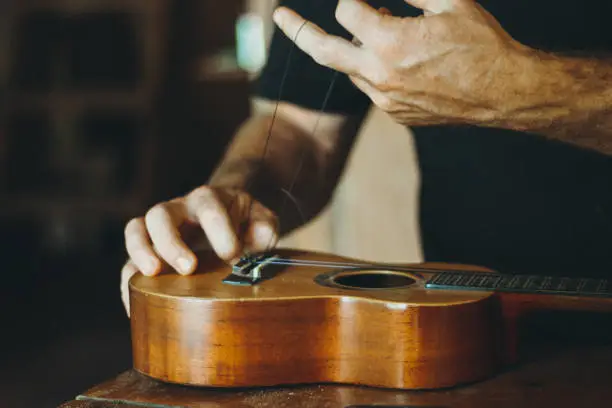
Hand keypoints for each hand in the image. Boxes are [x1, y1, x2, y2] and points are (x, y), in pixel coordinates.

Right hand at [120, 185, 277, 313]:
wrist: (227, 219)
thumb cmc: (244, 223)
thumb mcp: (261, 219)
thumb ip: (264, 226)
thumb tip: (254, 241)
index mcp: (208, 199)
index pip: (208, 205)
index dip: (218, 229)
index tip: (232, 254)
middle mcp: (178, 210)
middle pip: (161, 214)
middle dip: (172, 241)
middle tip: (188, 268)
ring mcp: (159, 230)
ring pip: (136, 230)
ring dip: (141, 252)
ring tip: (153, 275)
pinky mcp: (149, 253)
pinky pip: (128, 263)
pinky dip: (128, 283)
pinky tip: (137, 306)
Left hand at [272, 0, 533, 126]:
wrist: (503, 92)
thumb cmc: (481, 43)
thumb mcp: (449, 1)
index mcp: (389, 42)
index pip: (346, 11)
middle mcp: (379, 74)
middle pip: (322, 50)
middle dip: (297, 30)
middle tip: (280, 16)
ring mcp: (384, 99)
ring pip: (351, 68)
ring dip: (355, 48)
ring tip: (382, 32)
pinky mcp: (394, 114)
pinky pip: (371, 87)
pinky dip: (375, 69)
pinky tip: (403, 61)